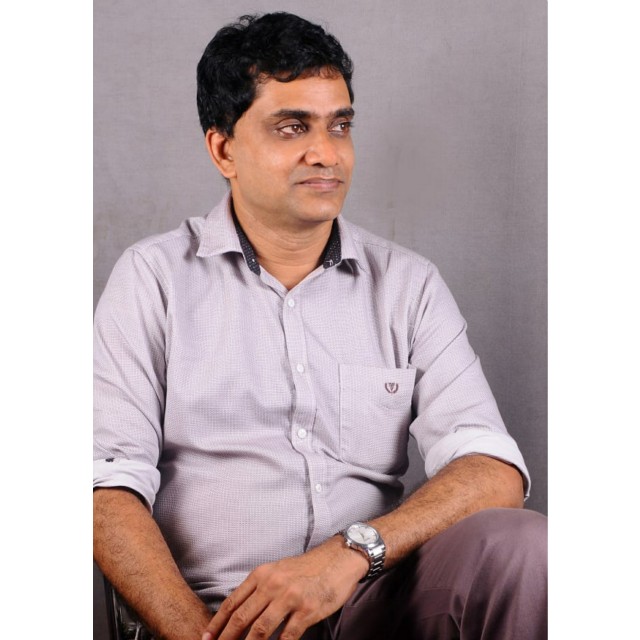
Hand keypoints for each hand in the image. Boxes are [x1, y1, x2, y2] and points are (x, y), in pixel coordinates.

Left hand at [201, 535, 368, 639]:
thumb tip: (239, 610)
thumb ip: (260, 587)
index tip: (206, 638)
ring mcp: (290, 598)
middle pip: (242, 617)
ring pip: (260, 630)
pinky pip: (287, 637)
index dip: (217, 623)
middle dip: (226, 639)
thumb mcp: (278, 570)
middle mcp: (272, 584)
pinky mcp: (306, 610)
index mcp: (262, 574)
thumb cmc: (307, 568)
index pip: (233, 602)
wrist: (338, 559)